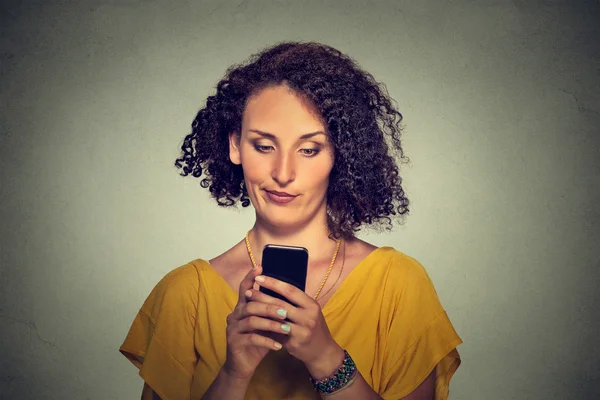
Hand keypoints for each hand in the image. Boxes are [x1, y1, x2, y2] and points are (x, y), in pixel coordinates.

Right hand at [222, 265, 291, 380]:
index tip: (261, 267)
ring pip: (252, 320)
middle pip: (251, 304)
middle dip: (270, 306)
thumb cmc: (258, 341)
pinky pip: (252, 338)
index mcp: (242, 307)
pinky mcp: (234, 342)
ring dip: (271, 323)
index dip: (251, 277)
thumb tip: (290, 297)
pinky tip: (279, 345)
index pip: (245, 288)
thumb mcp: (266, 324)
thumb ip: (272, 311)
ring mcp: (232, 328)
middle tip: (287, 311)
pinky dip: (267, 341)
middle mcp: (234, 315)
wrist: (243, 365)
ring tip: (286, 328)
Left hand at [250, 275, 344, 378]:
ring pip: (276, 319)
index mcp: (312, 305)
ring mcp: (301, 331)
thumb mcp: (310, 311)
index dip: (273, 283)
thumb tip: (274, 286)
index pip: (290, 290)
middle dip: (262, 297)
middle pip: (280, 304)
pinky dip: (265, 327)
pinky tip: (255, 322)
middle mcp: (308, 317)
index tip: (259, 277)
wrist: (322, 352)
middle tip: (248, 292)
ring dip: (260, 312)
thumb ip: (296, 301)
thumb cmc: (314, 327)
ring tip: (248, 306)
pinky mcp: (294, 343)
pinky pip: (276, 333)